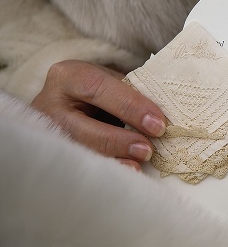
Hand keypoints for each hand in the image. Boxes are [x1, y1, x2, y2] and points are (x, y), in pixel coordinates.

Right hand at [30, 60, 165, 169]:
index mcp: (68, 77)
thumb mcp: (112, 81)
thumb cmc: (101, 89)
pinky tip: (127, 170)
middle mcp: (49, 104)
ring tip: (140, 160)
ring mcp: (46, 132)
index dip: (129, 106)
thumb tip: (161, 118)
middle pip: (83, 126)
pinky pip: (81, 164)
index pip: (98, 88)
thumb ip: (131, 94)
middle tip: (148, 149)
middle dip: (118, 140)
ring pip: (80, 150)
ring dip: (114, 158)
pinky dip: (108, 167)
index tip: (158, 124)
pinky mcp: (53, 152)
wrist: (73, 100)